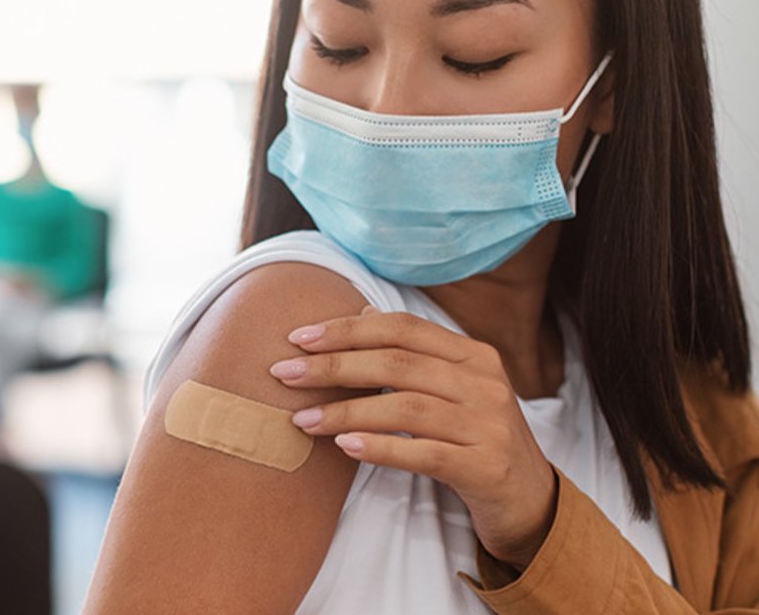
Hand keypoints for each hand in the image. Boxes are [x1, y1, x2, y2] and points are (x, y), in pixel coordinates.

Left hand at [268, 308, 558, 568]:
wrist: (529, 499)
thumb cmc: (474, 437)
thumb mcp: (451, 388)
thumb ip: (412, 353)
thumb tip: (362, 313)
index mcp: (473, 355)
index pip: (402, 329)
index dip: (347, 329)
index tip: (298, 338)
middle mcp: (485, 383)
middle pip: (397, 364)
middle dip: (333, 366)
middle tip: (283, 374)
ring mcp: (489, 425)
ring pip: (406, 407)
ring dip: (346, 411)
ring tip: (303, 420)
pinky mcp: (487, 467)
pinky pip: (425, 453)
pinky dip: (381, 447)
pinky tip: (344, 446)